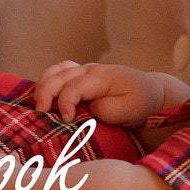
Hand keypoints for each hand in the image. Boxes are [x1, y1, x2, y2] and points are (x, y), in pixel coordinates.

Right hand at [32, 58, 165, 128]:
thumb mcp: (128, 110)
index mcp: (101, 77)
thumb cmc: (140, 102)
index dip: (65, 103)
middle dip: (45, 94)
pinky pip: (58, 71)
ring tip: (38, 105)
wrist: (150, 91)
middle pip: (59, 76)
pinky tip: (42, 95)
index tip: (66, 120)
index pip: (74, 87)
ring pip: (55, 71)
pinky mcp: (81, 74)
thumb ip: (105, 110)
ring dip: (42, 86)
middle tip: (41, 114)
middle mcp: (89, 69)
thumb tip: (86, 110)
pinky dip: (46, 81)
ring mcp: (84, 69)